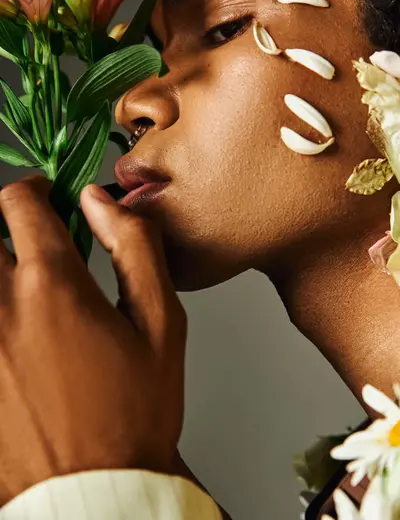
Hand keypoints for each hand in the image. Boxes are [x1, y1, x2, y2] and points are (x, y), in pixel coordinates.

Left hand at [0, 176, 186, 505]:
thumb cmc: (133, 411)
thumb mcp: (162, 324)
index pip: (19, 202)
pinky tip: (14, 324)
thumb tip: (102, 202)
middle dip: (1, 224)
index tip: (45, 197)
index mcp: (52, 287)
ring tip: (20, 283)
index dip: (34, 189)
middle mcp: (0, 306)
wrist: (93, 490)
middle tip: (25, 239)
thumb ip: (135, 248)